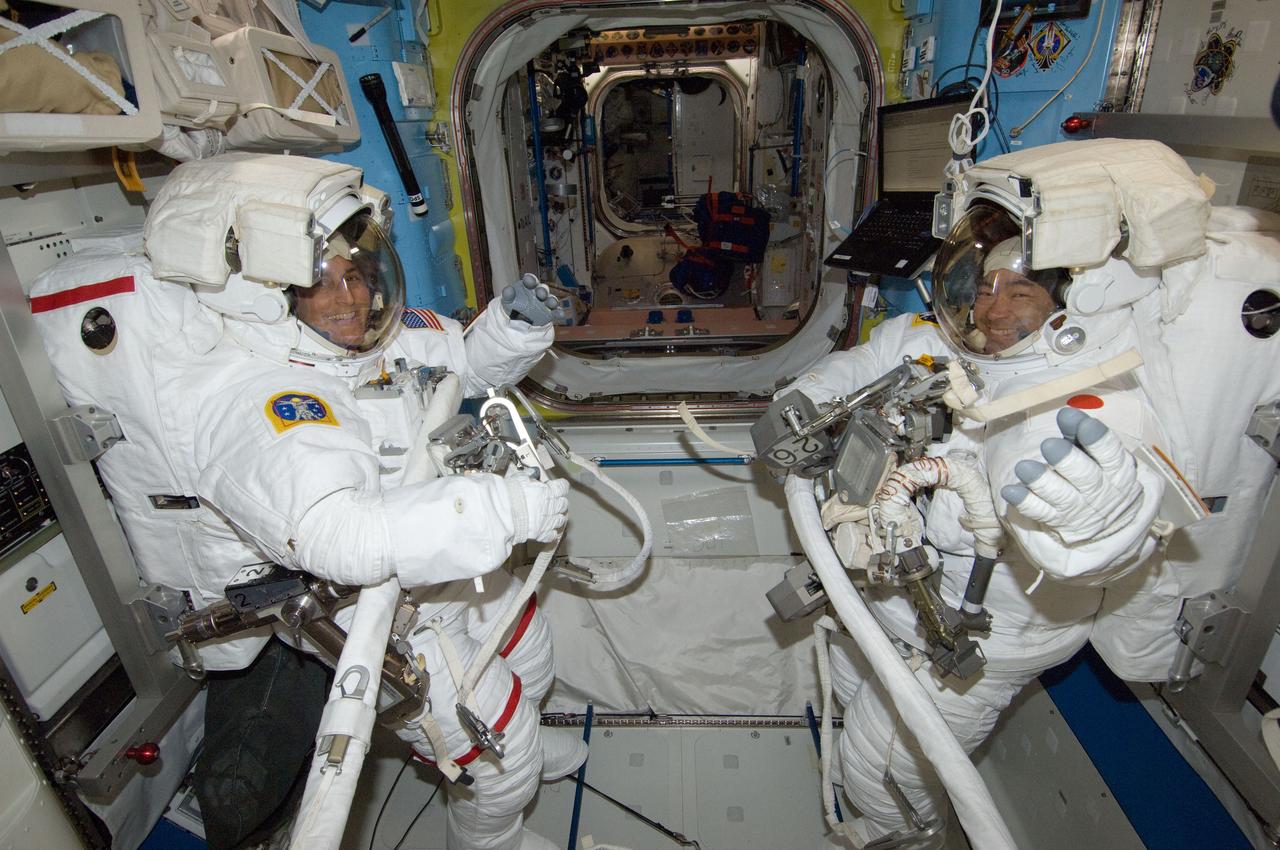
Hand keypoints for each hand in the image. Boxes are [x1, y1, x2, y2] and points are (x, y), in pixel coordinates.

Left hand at [501, 273, 567, 325]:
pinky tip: (560, 314)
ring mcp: (545, 303)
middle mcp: (539, 293)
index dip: (531, 279)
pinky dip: (558, 313)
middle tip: (540, 293)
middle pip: (543, 289)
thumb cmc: (512, 305)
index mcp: (529, 286)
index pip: (531, 280)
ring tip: (552, 303)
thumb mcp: (507, 300)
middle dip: (543, 290)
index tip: (528, 280)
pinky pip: (555, 312)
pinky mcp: (549, 314)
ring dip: (552, 301)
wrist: (516, 320)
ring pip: (551, 300)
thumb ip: (508, 294)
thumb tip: (508, 290)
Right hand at [506, 473, 568, 542]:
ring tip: (555, 516)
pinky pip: (551, 535)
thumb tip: (531, 473)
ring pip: (560, 520)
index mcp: (547, 491)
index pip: (562, 487)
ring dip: (558, 517)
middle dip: (560, 502)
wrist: (500, 513)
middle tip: (556, 500)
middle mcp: (550, 506)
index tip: (560, 486)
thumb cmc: (508, 496)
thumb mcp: (518, 478)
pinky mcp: (540, 534)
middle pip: (563, 504)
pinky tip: (549, 531)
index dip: (561, 486)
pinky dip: (552, 533)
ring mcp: (546, 521)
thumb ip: (528, 476)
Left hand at [1001, 407, 1144, 544]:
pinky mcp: (1058, 520)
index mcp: (1116, 469)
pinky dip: (1025, 502)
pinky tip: (1010, 491)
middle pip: (1085, 475)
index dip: (1096, 438)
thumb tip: (1066, 414)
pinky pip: (1040, 513)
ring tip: (1023, 467)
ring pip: (1060, 495)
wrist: (1107, 518)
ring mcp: (1078, 507)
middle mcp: (1100, 490)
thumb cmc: (1096, 471)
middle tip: (1048, 445)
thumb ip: (1080, 433)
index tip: (1081, 422)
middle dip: (1066, 459)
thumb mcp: (1097, 453)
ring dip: (1041, 481)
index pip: (1109, 452)